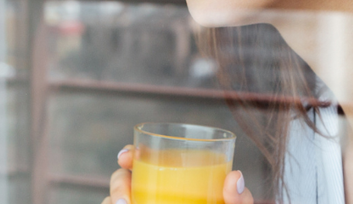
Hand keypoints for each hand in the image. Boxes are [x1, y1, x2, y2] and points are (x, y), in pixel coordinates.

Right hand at [103, 145, 253, 203]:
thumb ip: (239, 199)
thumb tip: (234, 175)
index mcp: (173, 180)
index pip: (144, 159)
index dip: (129, 154)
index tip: (126, 158)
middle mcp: (152, 194)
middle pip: (123, 180)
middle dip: (118, 185)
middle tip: (126, 202)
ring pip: (113, 201)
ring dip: (113, 202)